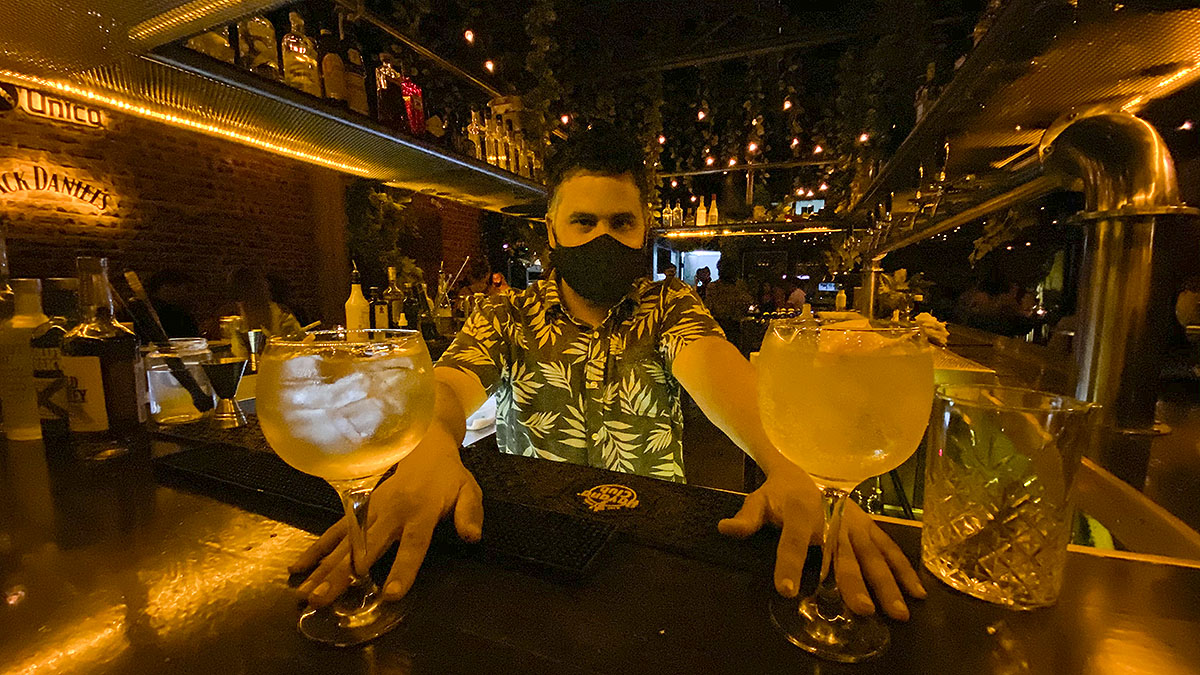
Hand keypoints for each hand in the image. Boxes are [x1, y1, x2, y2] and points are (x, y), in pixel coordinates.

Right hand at [290, 425, 482, 607]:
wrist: (424, 444)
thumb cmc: (449, 476)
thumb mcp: (468, 490)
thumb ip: (469, 514)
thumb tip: (472, 537)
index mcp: (422, 511)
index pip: (413, 544)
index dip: (403, 569)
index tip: (390, 594)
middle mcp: (391, 512)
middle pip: (366, 547)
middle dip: (343, 575)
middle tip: (322, 599)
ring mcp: (371, 509)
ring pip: (344, 542)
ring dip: (323, 567)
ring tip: (305, 592)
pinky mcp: (359, 508)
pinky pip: (335, 531)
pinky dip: (316, 549)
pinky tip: (298, 568)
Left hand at [717, 466, 925, 619]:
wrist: (807, 463)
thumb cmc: (780, 491)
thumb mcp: (758, 501)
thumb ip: (746, 518)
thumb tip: (725, 529)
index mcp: (801, 514)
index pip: (793, 542)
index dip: (790, 565)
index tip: (788, 590)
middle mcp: (832, 519)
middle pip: (843, 555)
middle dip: (854, 583)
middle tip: (862, 610)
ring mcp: (855, 524)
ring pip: (874, 556)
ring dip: (887, 584)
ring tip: (896, 613)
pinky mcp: (869, 527)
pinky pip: (889, 549)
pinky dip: (904, 570)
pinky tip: (916, 593)